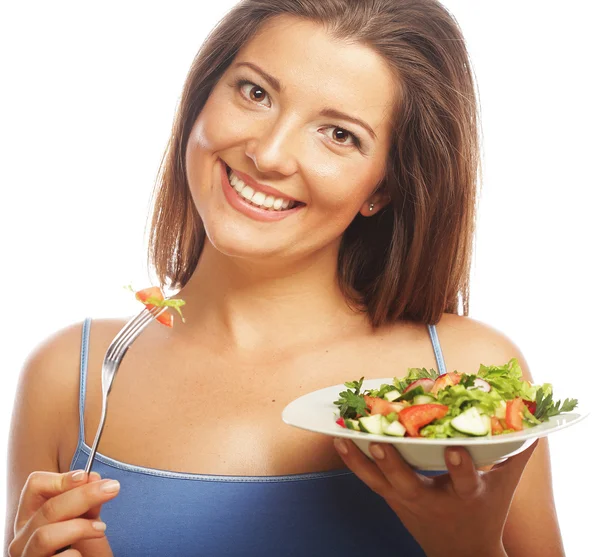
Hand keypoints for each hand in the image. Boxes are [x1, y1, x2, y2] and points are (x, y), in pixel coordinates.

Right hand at [8, 470, 118, 556]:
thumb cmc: (81, 547)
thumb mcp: (84, 520)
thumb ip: (86, 501)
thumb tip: (93, 477)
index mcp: (31, 517)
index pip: (35, 485)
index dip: (61, 479)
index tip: (86, 476)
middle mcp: (22, 537)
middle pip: (48, 508)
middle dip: (84, 495)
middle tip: (113, 488)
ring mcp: (28, 556)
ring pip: (45, 536)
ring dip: (79, 527)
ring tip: (101, 528)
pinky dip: (74, 555)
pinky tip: (82, 555)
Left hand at [333, 438, 538, 556]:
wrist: (460, 551)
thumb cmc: (484, 512)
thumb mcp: (503, 487)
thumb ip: (516, 455)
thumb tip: (534, 424)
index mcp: (463, 495)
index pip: (463, 482)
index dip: (460, 467)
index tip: (455, 449)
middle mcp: (430, 499)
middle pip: (408, 484)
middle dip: (394, 465)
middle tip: (379, 441)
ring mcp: (406, 501)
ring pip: (379, 482)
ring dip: (360, 460)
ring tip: (342, 436)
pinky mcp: (391, 498)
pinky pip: (369, 480)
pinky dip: (354, 462)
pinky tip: (339, 441)